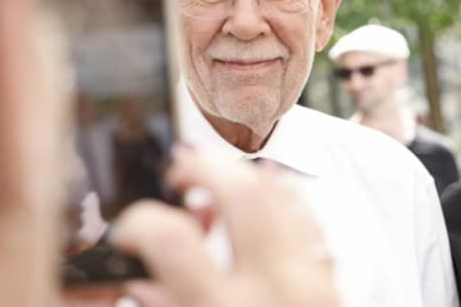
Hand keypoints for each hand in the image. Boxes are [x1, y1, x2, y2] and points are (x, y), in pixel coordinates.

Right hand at [110, 146, 339, 306]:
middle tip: (177, 177)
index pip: (169, 239)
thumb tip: (138, 279)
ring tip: (212, 180)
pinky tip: (257, 194)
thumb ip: (164, 306)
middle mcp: (272, 290)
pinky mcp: (330, 283)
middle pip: (239, 192)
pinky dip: (279, 193)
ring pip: (280, 192)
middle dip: (200, 168)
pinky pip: (307, 216)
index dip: (138, 222)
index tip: (129, 233)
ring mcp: (310, 282)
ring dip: (240, 175)